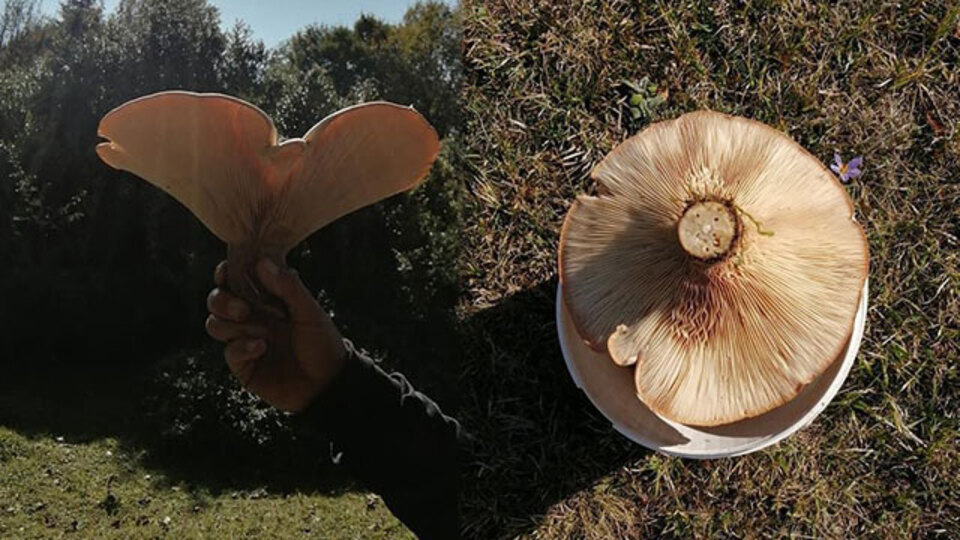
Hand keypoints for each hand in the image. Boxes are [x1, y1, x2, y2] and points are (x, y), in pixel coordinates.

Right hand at [205, 258, 347, 411]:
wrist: (328, 383)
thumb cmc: (322, 342)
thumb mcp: (310, 311)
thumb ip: (287, 287)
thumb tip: (261, 261)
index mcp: (266, 299)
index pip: (235, 280)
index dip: (225, 273)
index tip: (225, 271)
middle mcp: (251, 317)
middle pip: (217, 301)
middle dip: (223, 301)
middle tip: (243, 310)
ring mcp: (245, 340)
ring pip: (215, 325)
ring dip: (232, 326)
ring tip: (262, 332)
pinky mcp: (243, 365)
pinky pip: (229, 351)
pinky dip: (242, 347)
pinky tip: (261, 348)